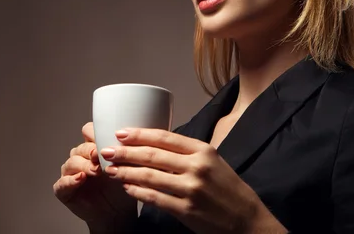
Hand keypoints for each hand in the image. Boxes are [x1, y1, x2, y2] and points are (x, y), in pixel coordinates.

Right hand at [53, 122, 137, 231]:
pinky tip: (80, 179)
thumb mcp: (126, 166)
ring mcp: (70, 173)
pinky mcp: (63, 190)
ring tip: (95, 170)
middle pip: (80, 148)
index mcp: (93, 148)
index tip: (106, 138)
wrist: (118, 213)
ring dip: (84, 165)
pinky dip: (70, 180)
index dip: (95, 133)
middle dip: (91, 150)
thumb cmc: (121, 187)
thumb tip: (129, 136)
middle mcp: (80, 158)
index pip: (88, 132)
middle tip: (101, 155)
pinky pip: (61, 183)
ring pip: (71, 163)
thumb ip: (122, 152)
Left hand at [99, 128, 285, 233]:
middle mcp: (197, 166)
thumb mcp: (213, 161)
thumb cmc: (228, 189)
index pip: (165, 137)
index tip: (120, 132)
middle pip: (153, 155)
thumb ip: (187, 153)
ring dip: (126, 172)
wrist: (247, 220)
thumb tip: (155, 145)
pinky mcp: (186, 210)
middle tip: (106, 150)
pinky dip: (138, 192)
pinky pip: (155, 198)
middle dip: (126, 152)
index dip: (139, 134)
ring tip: (111, 169)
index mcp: (203, 150)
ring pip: (150, 176)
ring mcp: (191, 189)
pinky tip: (127, 188)